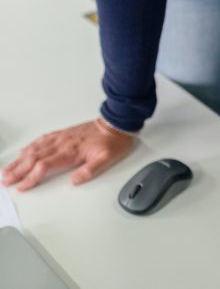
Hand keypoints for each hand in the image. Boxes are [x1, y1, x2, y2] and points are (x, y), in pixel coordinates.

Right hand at [1, 119, 134, 190]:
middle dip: (18, 170)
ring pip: (35, 149)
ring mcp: (61, 138)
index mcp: (71, 152)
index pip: (44, 166)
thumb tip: (74, 181)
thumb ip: (90, 170)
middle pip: (34, 158)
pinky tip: (24, 150)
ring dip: (20, 159)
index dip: (31, 178)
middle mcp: (62, 144)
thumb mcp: (107, 159)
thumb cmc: (113, 142)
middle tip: (5, 180)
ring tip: (7, 169)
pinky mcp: (64, 133)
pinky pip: (42, 139)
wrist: (116, 124)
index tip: (21, 187)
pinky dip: (30, 146)